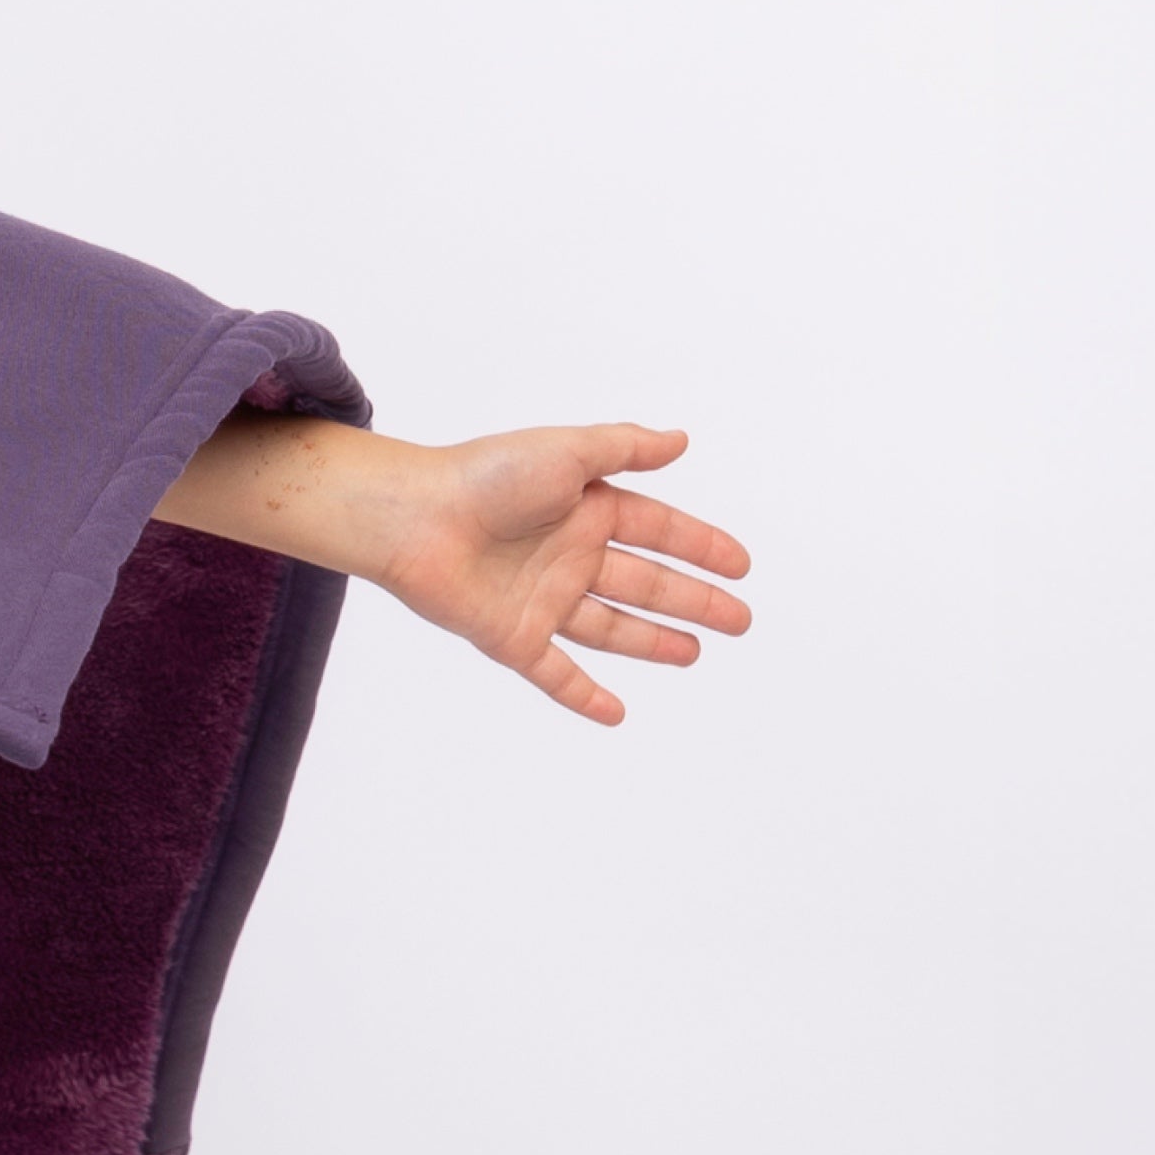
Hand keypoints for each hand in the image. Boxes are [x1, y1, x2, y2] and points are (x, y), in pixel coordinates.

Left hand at [157, 412, 752, 726]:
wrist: (412, 519)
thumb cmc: (483, 476)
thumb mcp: (567, 451)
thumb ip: (626, 448)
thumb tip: (681, 441)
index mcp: (585, 509)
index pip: (659, 531)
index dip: (701, 548)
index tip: (742, 566)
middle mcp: (567, 555)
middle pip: (646, 583)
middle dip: (694, 601)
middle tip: (741, 620)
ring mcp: (541, 598)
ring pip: (612, 627)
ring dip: (655, 641)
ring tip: (697, 652)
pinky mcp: (511, 637)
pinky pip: (555, 673)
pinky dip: (584, 695)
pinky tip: (616, 713)